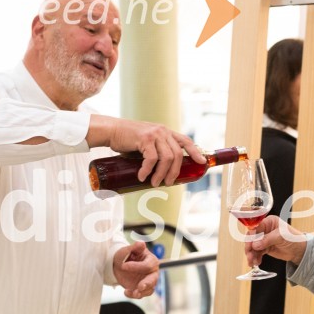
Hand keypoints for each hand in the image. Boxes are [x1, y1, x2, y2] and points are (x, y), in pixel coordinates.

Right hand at [87, 114, 205, 186]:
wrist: (112, 131)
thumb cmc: (128, 140)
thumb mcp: (147, 143)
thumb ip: (156, 151)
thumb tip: (163, 173)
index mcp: (166, 132)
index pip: (185, 141)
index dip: (195, 151)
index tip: (202, 162)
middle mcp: (163, 131)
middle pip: (178, 154)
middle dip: (175, 171)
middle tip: (168, 183)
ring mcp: (154, 134)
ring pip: (167, 158)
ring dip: (161, 174)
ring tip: (154, 183)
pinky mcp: (144, 139)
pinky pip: (152, 158)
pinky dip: (148, 170)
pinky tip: (142, 177)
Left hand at [113, 241, 158, 298]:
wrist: (119, 265)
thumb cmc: (125, 256)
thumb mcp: (127, 250)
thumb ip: (135, 247)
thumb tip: (141, 243)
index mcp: (151, 260)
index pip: (147, 265)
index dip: (136, 266)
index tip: (123, 266)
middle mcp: (152, 272)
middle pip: (153, 279)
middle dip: (147, 284)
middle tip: (139, 287)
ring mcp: (148, 281)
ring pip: (149, 289)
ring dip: (141, 292)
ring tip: (132, 292)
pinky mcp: (142, 289)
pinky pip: (141, 295)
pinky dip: (134, 295)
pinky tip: (126, 292)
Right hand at [245, 215, 308, 267]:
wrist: (300, 251)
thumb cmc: (294, 239)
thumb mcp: (281, 237)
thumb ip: (267, 240)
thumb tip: (255, 245)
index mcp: (269, 222)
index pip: (255, 227)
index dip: (251, 236)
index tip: (250, 245)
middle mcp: (265, 229)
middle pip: (252, 237)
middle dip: (250, 247)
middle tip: (249, 255)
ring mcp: (264, 239)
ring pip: (253, 246)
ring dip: (251, 254)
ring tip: (252, 262)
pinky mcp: (265, 248)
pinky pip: (257, 252)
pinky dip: (255, 257)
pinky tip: (256, 262)